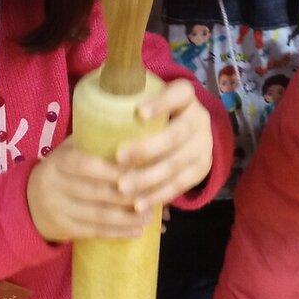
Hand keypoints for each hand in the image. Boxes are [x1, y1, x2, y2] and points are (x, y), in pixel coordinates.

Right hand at [27, 139, 151, 242]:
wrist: (27, 204)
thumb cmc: (60, 172)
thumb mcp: (66, 152)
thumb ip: (90, 142)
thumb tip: (130, 129)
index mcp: (58, 162)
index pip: (86, 165)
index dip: (112, 170)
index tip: (138, 169)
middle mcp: (55, 186)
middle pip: (97, 192)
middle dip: (128, 194)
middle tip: (153, 193)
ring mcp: (58, 210)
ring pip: (99, 215)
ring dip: (128, 217)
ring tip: (150, 215)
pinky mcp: (64, 229)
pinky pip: (95, 232)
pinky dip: (118, 233)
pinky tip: (137, 231)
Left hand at [115, 79, 213, 210]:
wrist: (191, 134)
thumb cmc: (155, 116)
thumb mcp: (149, 100)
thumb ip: (130, 97)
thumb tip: (95, 96)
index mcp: (186, 97)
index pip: (179, 93)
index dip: (162, 103)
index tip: (139, 112)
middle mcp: (199, 120)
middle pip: (177, 134)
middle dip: (147, 148)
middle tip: (118, 158)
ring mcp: (203, 146)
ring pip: (178, 164)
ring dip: (149, 178)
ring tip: (122, 189)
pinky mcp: (201, 170)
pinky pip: (180, 186)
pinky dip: (158, 196)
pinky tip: (138, 204)